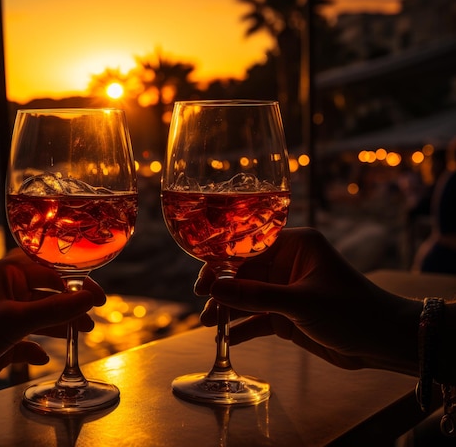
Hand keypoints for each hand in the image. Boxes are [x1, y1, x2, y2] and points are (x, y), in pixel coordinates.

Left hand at [0, 248, 105, 404]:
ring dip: (60, 323)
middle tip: (93, 315)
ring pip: (40, 315)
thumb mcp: (15, 319)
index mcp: (4, 274)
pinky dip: (37, 347)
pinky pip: (26, 340)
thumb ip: (55, 308)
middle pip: (47, 292)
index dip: (76, 281)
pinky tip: (43, 357)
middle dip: (71, 303)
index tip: (98, 296)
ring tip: (82, 333)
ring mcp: (2, 317)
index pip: (49, 269)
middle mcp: (4, 291)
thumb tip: (91, 297)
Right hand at [197, 227, 420, 375]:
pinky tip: (226, 338)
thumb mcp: (301, 302)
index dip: (221, 262)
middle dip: (222, 290)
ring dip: (228, 310)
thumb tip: (214, 291)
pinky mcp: (287, 314)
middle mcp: (287, 263)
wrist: (383, 342)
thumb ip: (256, 296)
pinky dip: (242, 326)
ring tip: (208, 325)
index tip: (203, 280)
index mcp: (294, 245)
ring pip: (246, 296)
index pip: (247, 246)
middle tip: (203, 304)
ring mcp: (285, 290)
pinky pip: (257, 317)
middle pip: (242, 273)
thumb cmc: (351, 310)